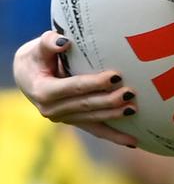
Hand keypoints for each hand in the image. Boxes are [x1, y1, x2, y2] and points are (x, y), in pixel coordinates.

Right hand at [12, 30, 137, 146]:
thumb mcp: (38, 47)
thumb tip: (64, 42)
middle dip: (109, 100)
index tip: (115, 76)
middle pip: (85, 105)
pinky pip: (96, 130)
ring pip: (93, 119)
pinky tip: (133, 141)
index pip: (73, 87)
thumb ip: (49, 42)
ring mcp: (64, 118)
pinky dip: (114, 136)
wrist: (29, 75)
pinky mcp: (75, 121)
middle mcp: (51, 110)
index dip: (94, 83)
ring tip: (133, 108)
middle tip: (130, 93)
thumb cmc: (37, 56)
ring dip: (114, 115)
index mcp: (43, 91)